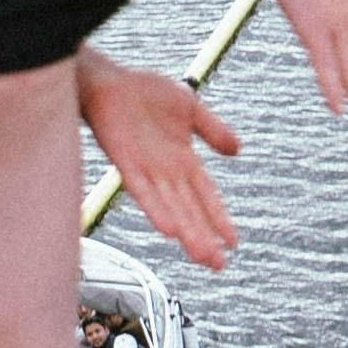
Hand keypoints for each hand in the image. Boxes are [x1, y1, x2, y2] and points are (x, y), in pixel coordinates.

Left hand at [77, 49, 244, 267]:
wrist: (109, 81)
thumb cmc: (144, 93)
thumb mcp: (190, 108)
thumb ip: (213, 130)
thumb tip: (238, 150)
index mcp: (182, 160)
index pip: (205, 195)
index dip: (219, 218)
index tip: (232, 243)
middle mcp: (165, 171)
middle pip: (189, 210)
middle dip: (204, 238)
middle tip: (218, 266)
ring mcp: (146, 170)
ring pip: (170, 208)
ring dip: (186, 232)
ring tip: (200, 255)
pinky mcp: (126, 163)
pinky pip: (142, 191)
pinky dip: (155, 209)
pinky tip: (168, 228)